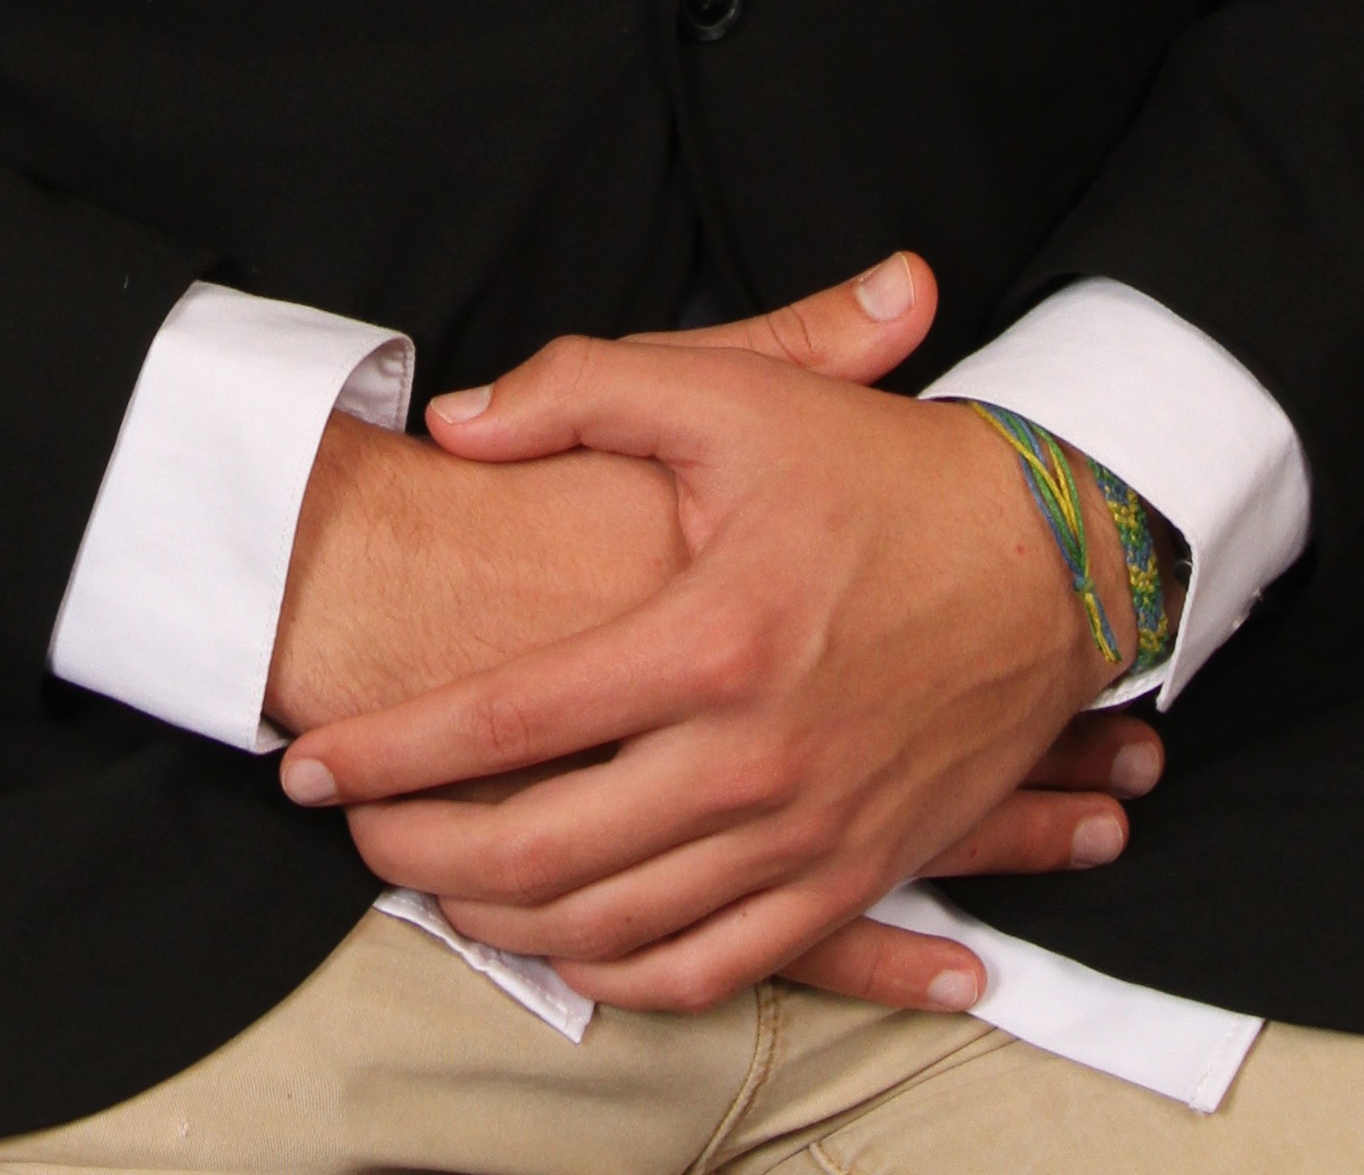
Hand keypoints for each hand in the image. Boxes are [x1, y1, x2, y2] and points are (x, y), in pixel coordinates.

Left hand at [274, 274, 1151, 1014]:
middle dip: (416, 854)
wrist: (1052, 554)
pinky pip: (715, 971)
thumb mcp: (732, 393)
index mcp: (710, 640)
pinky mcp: (853, 875)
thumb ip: (581, 388)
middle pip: (539, 854)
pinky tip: (565, 945)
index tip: (312, 759)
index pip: (508, 722)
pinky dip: (621, 976)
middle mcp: (753, 760)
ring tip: (430, 885)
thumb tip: (458, 420)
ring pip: (614, 931)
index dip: (392, 749)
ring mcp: (806, 834)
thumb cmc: (883, 469)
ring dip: (498, 925)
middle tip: (352, 830)